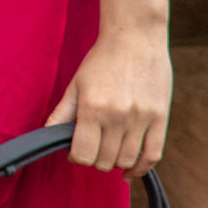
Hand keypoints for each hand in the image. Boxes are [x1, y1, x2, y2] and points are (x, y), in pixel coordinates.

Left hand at [47, 28, 170, 177]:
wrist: (135, 37)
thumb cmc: (102, 59)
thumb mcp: (76, 84)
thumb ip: (62, 113)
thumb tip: (47, 135)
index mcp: (93, 108)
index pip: (82, 154)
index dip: (76, 157)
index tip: (76, 150)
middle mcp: (117, 116)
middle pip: (104, 161)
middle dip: (94, 159)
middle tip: (93, 146)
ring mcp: (141, 119)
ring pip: (126, 161)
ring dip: (115, 162)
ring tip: (109, 150)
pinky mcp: (160, 118)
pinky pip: (153, 155)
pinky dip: (140, 169)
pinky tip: (130, 170)